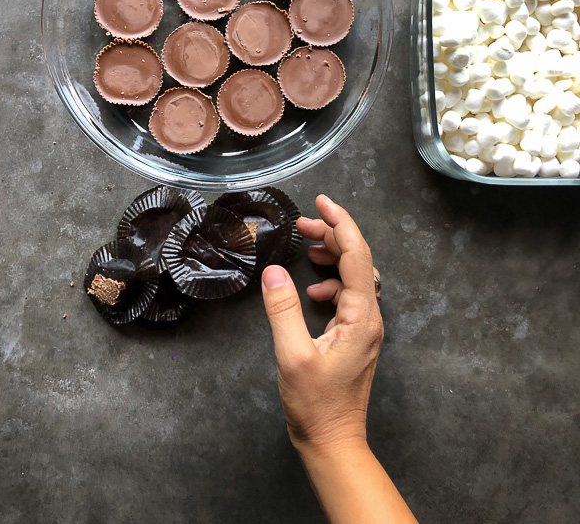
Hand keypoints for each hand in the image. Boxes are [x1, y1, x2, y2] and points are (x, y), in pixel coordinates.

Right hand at [261, 194, 382, 454]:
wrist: (334, 442)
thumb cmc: (315, 405)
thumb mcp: (292, 356)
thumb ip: (283, 311)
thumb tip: (273, 272)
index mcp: (361, 317)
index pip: (357, 256)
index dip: (341, 223)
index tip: (322, 200)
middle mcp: (370, 317)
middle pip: (358, 260)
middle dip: (333, 235)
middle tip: (303, 222)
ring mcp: (365, 327)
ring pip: (354, 276)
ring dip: (332, 256)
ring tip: (305, 246)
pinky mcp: (356, 336)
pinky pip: (348, 295)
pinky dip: (330, 282)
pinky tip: (312, 290)